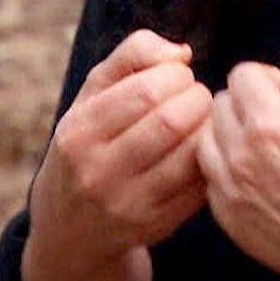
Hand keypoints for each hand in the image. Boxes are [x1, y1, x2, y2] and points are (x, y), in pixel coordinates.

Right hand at [22, 30, 212, 280]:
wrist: (69, 227)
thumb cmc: (89, 141)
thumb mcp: (92, 93)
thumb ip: (132, 55)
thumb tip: (181, 53)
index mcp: (79, 132)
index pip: (145, 91)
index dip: (176, 75)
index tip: (179, 76)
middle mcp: (98, 172)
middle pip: (171, 122)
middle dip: (197, 98)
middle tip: (198, 95)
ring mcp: (128, 204)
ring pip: (191, 155)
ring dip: (208, 127)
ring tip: (202, 118)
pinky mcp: (156, 226)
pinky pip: (200, 186)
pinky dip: (210, 159)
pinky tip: (202, 148)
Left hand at [196, 64, 279, 280]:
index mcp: (272, 128)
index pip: (242, 75)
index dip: (270, 78)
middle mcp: (240, 158)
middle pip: (219, 105)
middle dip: (249, 104)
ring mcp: (230, 194)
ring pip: (207, 141)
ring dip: (232, 135)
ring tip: (269, 151)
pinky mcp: (230, 222)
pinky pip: (212, 179)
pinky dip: (229, 171)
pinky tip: (263, 181)